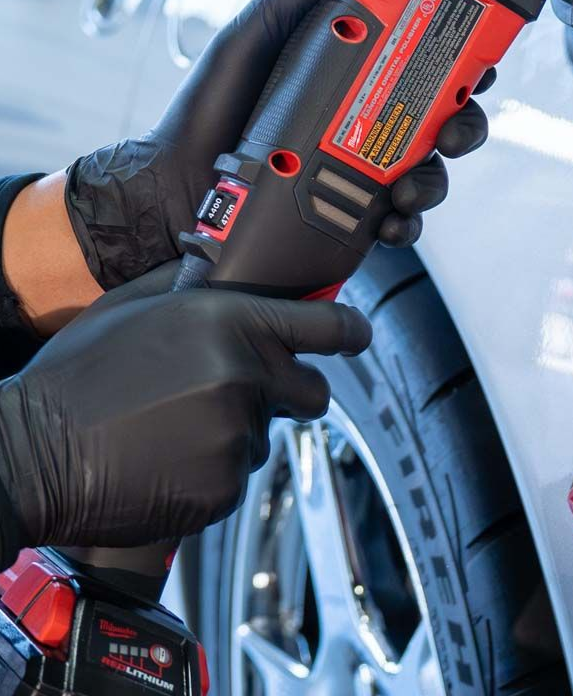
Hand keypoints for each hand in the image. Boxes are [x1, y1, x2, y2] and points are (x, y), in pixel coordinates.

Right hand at [0, 265, 371, 553]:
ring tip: (174, 427)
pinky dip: (210, 472)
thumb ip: (193, 283)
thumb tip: (220, 264)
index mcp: (231, 322)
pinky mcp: (221, 491)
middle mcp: (246, 376)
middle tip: (245, 391)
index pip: (327, 325)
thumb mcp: (134, 304)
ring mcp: (236, 437)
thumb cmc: (77, 374)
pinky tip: (165, 458)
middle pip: (313, 391)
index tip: (357, 335)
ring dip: (236, 431)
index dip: (350, 331)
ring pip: (265, 436)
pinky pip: (235, 477)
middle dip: (291, 391)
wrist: (32, 453)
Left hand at [64, 0, 490, 288]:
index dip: (463, 61)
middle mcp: (365, 123)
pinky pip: (398, 224)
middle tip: (451, 132)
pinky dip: (406, 227)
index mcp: (352, 77)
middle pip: (443, 121)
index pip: (424, 62)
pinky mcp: (349, 219)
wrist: (169, 193)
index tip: (478, 62)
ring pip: (429, 174)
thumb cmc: (204, 115)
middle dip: (465, 127)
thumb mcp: (246, 41)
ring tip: (410, 188)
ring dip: (436, 181)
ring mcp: (360, 173)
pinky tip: (390, 223)